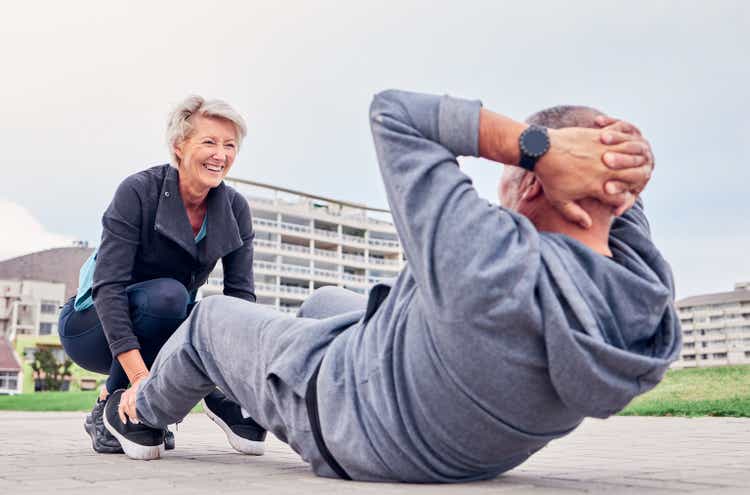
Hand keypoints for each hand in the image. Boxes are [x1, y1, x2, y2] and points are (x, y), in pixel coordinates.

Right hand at [118, 375, 146, 423]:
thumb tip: (150, 412)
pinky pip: (120, 407)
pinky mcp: (123, 396)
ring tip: (134, 421)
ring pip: (124, 407)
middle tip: (138, 421)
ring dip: (129, 415)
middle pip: (129, 405)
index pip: (134, 402)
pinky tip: (125, 421)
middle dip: (133, 414)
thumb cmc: (147, 387)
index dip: (136, 411)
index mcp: (137, 390)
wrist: (140, 378)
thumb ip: (148, 399)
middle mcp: (130, 392)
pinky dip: (122, 415)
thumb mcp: (149, 391)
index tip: (141, 418)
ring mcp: (126, 394)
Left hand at [535, 124, 652, 227]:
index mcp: (596, 187)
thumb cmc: (549, 176)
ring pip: (630, 159)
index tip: (615, 198)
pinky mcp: (601, 138)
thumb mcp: (558, 200)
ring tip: (621, 164)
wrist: (542, 149)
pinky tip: (614, 150)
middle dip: (630, 181)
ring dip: (629, 162)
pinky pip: (621, 143)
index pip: (621, 198)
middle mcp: (604, 170)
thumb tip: (587, 225)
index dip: (621, 200)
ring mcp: (604, 152)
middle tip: (622, 180)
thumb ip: (574, 214)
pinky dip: (622, 147)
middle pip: (631, 178)